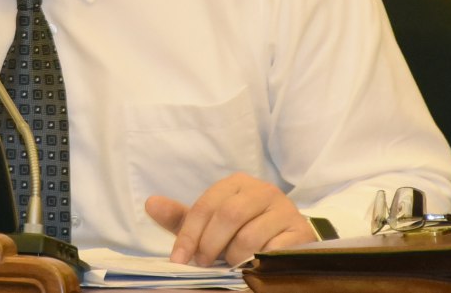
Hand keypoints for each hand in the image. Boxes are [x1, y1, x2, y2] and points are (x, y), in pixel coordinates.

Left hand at [144, 173, 316, 266]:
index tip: (179, 260)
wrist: (288, 236)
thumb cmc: (242, 229)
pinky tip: (251, 266)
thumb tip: (150, 204)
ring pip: (250, 235)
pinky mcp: (301, 231)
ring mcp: (284, 209)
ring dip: (233, 257)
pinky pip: (274, 249)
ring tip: (229, 265)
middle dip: (210, 244)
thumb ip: (182, 217)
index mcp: (236, 183)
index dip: (189, 234)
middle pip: (228, 216)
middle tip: (203, 264)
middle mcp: (262, 190)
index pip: (205, 206)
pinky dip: (258, 261)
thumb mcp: (210, 223)